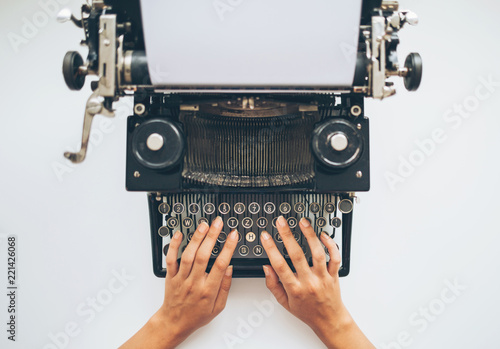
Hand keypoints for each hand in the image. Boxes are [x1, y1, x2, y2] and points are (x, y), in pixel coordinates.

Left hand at [121, 217, 237, 348]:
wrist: (174, 322)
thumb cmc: (197, 315)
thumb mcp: (218, 307)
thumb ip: (225, 287)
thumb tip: (230, 268)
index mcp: (208, 291)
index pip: (220, 265)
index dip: (228, 248)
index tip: (232, 235)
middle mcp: (194, 283)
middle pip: (203, 256)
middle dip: (212, 237)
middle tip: (218, 223)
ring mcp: (181, 279)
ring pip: (188, 255)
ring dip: (196, 238)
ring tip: (204, 225)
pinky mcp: (170, 276)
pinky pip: (171, 259)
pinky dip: (174, 246)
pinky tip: (179, 234)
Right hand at [260, 216, 373, 348]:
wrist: (329, 320)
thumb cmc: (307, 311)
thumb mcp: (285, 302)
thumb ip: (273, 285)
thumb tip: (266, 267)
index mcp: (295, 289)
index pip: (279, 265)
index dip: (271, 249)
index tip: (266, 236)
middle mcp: (309, 282)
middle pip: (297, 255)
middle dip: (287, 236)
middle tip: (281, 222)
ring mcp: (323, 278)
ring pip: (317, 253)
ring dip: (310, 235)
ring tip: (303, 222)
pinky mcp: (334, 275)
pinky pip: (334, 258)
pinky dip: (331, 245)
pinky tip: (323, 235)